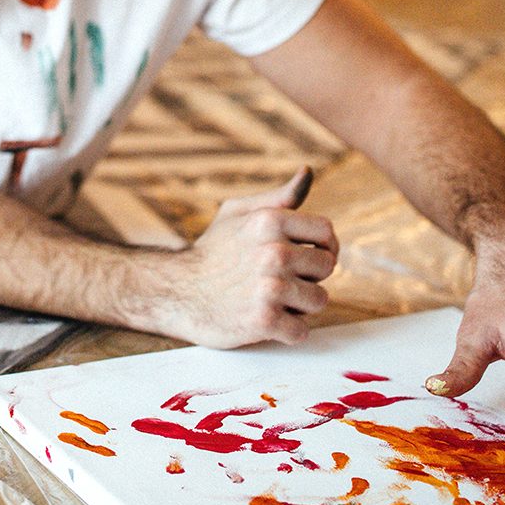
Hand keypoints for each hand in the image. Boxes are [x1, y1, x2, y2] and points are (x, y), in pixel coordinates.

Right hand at [154, 167, 337, 346]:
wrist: (178, 290)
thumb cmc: (213, 251)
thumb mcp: (238, 213)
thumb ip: (278, 197)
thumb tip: (308, 172)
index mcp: (270, 221)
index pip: (326, 232)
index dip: (321, 245)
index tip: (307, 256)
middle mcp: (274, 252)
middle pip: (326, 267)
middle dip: (308, 276)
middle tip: (279, 278)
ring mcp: (269, 288)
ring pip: (318, 300)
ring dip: (299, 305)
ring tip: (272, 298)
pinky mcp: (264, 320)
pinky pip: (302, 332)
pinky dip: (287, 332)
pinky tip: (266, 319)